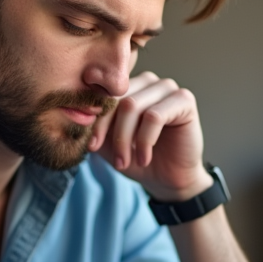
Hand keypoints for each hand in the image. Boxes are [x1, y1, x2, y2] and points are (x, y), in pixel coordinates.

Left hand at [88, 71, 211, 201]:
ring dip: (125, 139)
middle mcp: (148, 81)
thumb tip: (77, 116)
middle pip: (117, 99)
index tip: (92, 147)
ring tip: (126, 162)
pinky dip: (145, 141)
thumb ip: (94, 126)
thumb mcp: (108, 143)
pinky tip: (144, 158)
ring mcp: (167, 87)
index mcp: (128, 87)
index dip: (96, 121)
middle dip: (111, 133)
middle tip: (114, 161)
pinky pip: (155, 116)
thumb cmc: (138, 159)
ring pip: (133, 106)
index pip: (104, 94)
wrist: (167, 180)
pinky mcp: (184, 100)